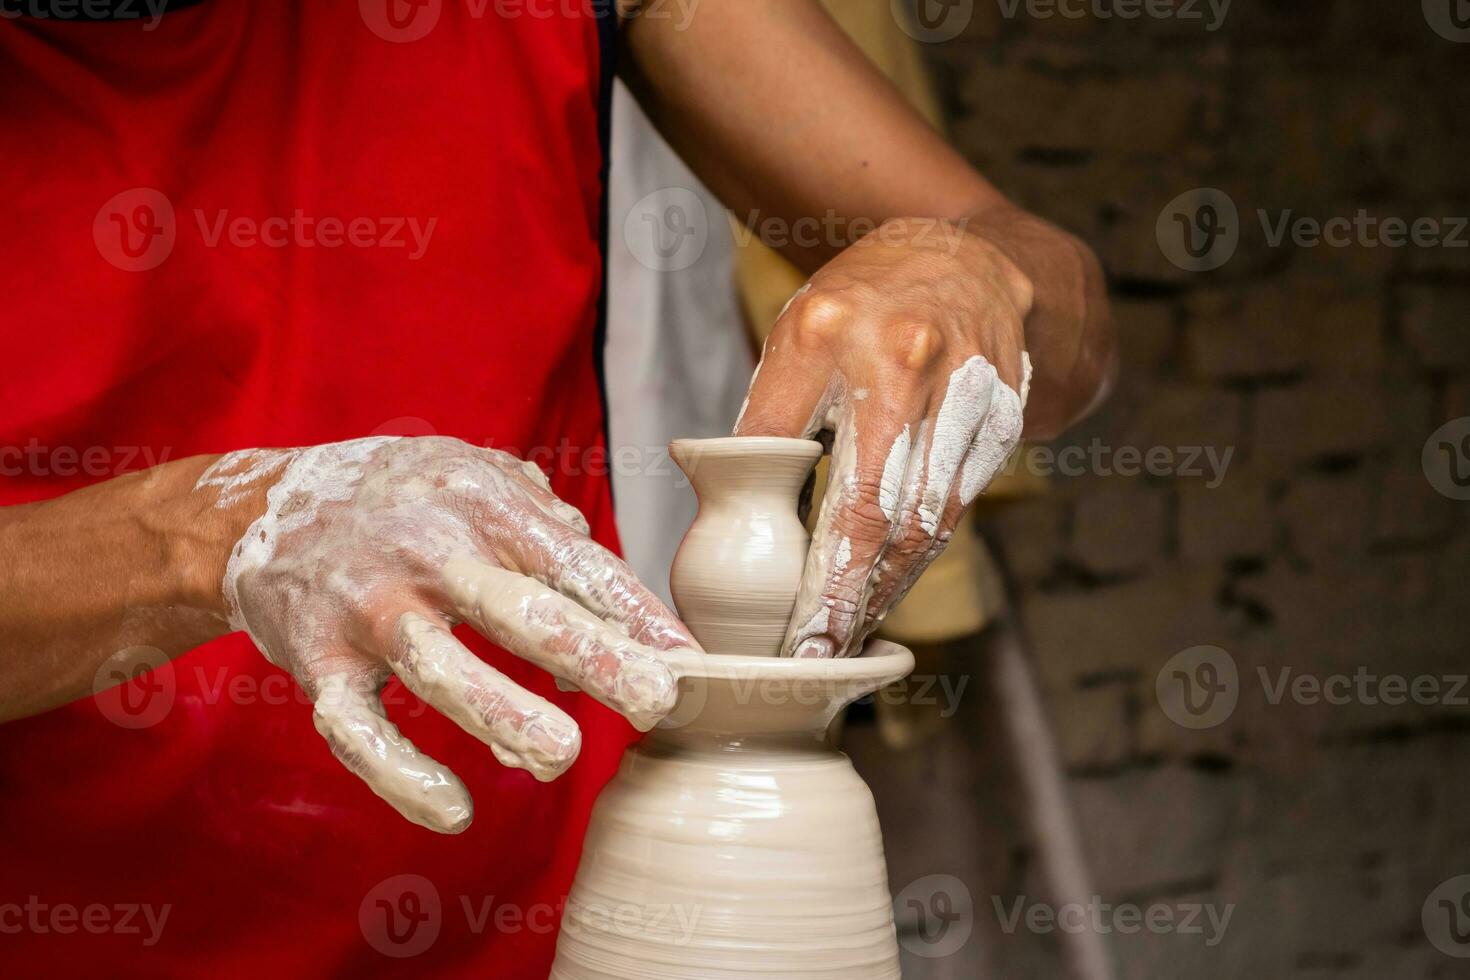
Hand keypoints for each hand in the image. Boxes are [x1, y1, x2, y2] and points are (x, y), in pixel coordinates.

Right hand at [195, 436, 698, 832]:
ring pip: (441, 669)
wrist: (266, 507)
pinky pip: (357, 728)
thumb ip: (547, 524)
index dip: (635, 613)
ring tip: (562, 755)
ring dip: (502, 714)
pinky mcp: (318, 660)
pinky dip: (399, 775)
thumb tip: (612, 592)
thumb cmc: (401, 497)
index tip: (689, 662)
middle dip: (593, 657)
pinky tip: (454, 810)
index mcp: (480, 503)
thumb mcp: (474, 475)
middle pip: (518, 611)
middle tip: (656, 702)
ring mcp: (369, 608)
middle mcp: (426, 553)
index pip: (573, 563)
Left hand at [736, 218, 1032, 657]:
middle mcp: (909, 359)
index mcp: (833, 332)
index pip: (815, 468)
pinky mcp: (1004, 414)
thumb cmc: (861, 304)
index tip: (794, 626)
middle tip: (821, 651)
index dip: (813, 562)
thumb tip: (729, 503)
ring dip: (888, 585)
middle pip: (884, 507)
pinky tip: (888, 586)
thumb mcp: (794, 338)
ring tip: (848, 635)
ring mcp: (968, 387)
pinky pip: (959, 503)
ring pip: (930, 517)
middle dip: (851, 594)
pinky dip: (921, 553)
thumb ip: (766, 417)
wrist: (963, 257)